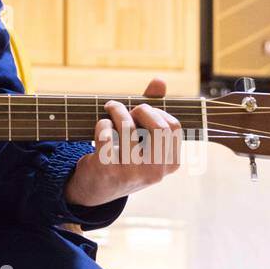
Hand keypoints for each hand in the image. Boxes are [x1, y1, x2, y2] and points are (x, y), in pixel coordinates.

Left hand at [64, 77, 182, 207]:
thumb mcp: (143, 139)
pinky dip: (102, 124)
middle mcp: (156, 172)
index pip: (173, 126)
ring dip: (115, 111)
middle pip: (159, 126)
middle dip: (140, 109)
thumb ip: (153, 110)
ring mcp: (132, 173)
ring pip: (128, 127)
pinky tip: (101, 127)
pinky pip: (106, 135)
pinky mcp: (108, 170)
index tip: (141, 112)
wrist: (95, 188)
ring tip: (109, 110)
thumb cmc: (124, 157)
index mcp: (170, 164)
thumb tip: (160, 80)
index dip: (156, 112)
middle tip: (125, 108)